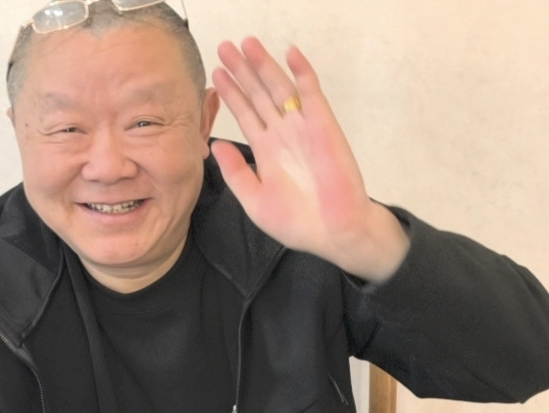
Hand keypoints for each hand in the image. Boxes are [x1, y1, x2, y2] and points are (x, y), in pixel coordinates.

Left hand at [211, 37, 408, 282]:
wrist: (335, 233)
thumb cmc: (298, 222)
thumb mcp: (255, 200)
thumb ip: (236, 173)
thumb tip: (214, 144)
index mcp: (267, 151)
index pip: (245, 115)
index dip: (231, 94)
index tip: (215, 74)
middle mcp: (283, 134)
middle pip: (258, 95)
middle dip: (242, 72)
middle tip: (224, 47)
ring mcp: (303, 127)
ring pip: (280, 88)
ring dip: (264, 65)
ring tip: (246, 43)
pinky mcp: (323, 125)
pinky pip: (311, 93)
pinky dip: (303, 72)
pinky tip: (290, 52)